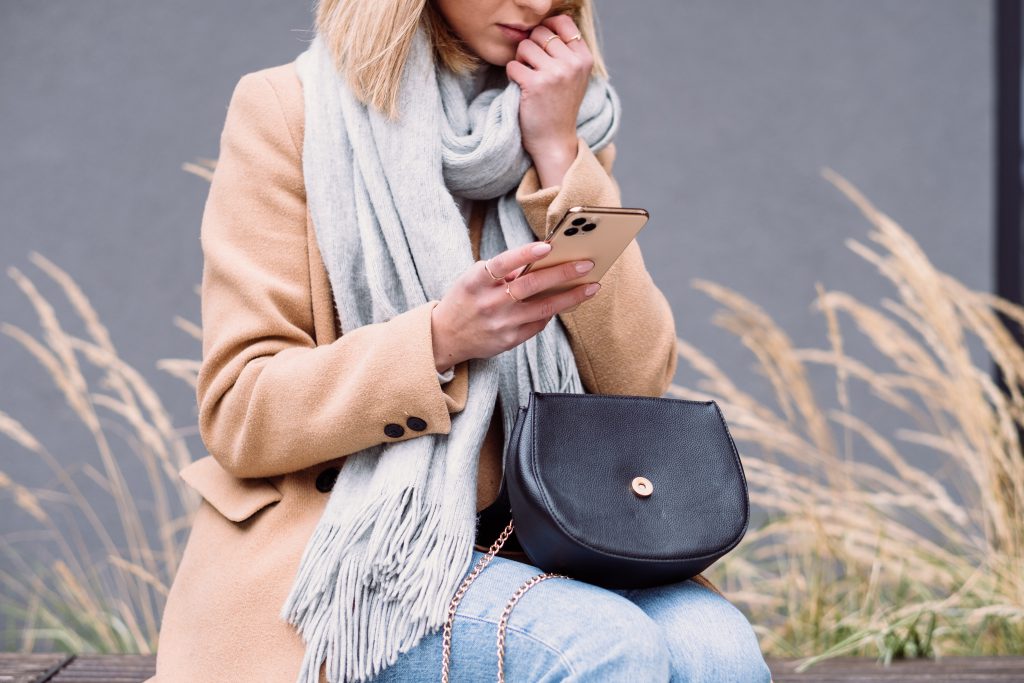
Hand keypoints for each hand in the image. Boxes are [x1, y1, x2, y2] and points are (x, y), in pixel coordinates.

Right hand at [431, 241, 600, 370]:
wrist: (445, 337)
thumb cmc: (466, 299)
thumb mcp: (474, 279)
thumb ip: (504, 271)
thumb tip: (543, 261)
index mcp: (475, 282)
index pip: (502, 264)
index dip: (524, 254)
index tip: (547, 246)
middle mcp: (488, 303)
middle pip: (529, 286)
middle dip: (561, 274)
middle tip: (586, 264)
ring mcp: (500, 324)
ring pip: (542, 309)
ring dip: (570, 297)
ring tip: (591, 287)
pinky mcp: (509, 341)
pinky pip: (538, 324)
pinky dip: (553, 312)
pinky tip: (567, 302)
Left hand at [505, 13, 592, 162]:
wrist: (555, 140)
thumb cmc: (560, 107)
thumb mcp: (575, 76)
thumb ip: (567, 51)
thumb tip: (546, 23)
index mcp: (584, 58)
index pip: (562, 22)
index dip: (547, 28)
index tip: (541, 44)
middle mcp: (572, 63)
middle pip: (540, 33)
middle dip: (531, 47)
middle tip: (533, 67)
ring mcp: (555, 73)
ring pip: (525, 46)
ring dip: (520, 60)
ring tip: (528, 78)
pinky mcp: (535, 84)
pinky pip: (513, 65)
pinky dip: (512, 75)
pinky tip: (521, 88)